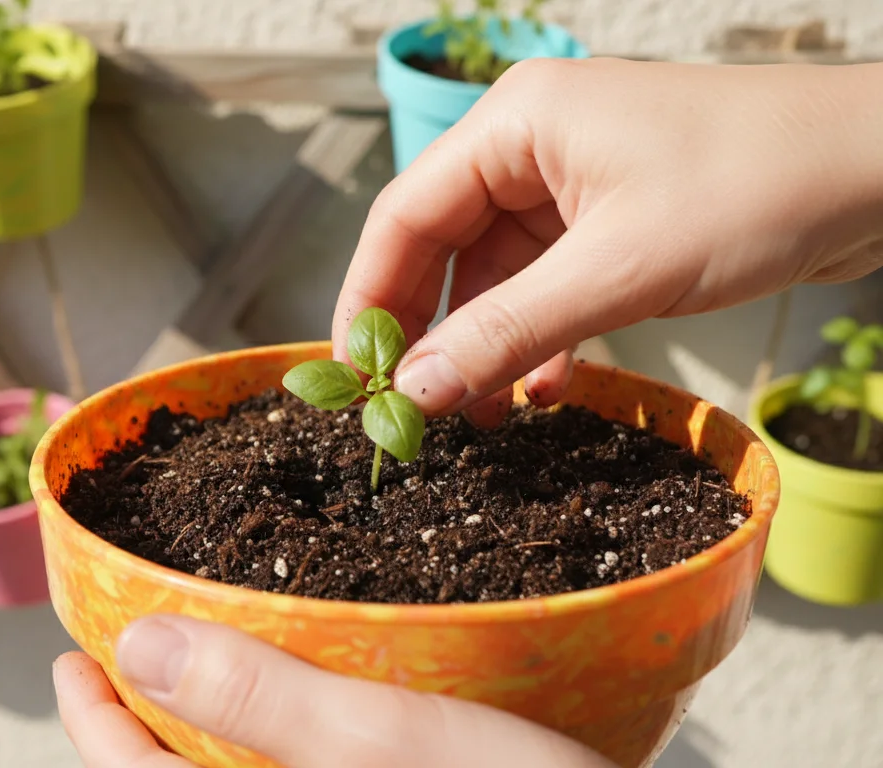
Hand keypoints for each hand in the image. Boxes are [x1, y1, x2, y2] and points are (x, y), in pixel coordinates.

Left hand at [54, 615, 614, 766]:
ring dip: (208, 735)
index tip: (70, 659)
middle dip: (140, 732)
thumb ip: (257, 697)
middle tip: (129, 658)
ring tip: (204, 665)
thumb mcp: (381, 742)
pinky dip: (274, 747)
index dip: (90, 723)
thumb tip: (135, 647)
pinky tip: (298, 704)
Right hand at [336, 59, 882, 425]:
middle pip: (441, 245)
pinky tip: (540, 390)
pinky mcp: (614, 217)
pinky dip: (538, 336)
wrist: (882, 167)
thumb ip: (504, 333)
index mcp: (515, 123)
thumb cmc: (760, 184)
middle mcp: (533, 144)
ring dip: (484, 344)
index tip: (353, 376)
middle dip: (427, 330)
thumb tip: (412, 393)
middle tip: (408, 408)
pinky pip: (548, 282)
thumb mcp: (617, 273)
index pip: (404, 214)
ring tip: (475, 418)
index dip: (370, 299)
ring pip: (496, 272)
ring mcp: (575, 181)